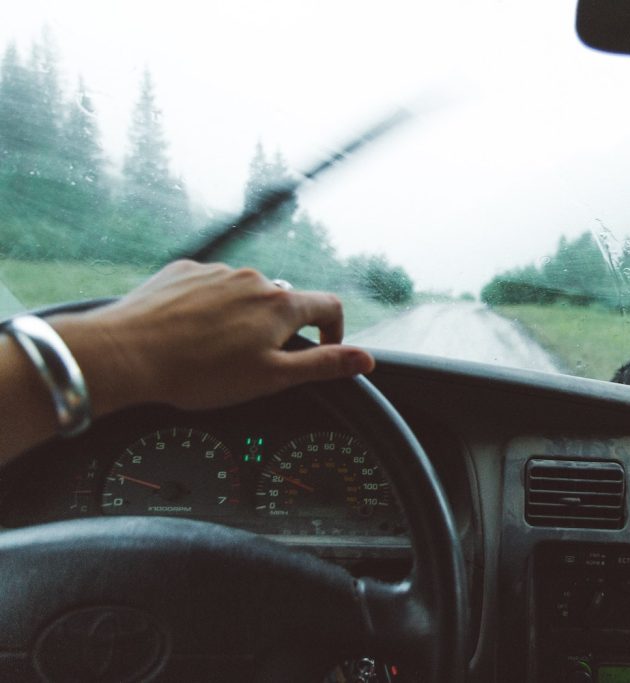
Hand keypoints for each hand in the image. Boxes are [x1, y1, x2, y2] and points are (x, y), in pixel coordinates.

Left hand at [51, 260, 374, 413]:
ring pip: (246, 293)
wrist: (125, 354)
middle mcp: (254, 279)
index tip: (322, 351)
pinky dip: (210, 306)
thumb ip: (323, 364)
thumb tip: (366, 359)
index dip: (334, 332)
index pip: (329, 306)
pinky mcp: (184, 271)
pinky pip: (211, 286)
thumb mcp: (271, 378)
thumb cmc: (198, 373)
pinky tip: (191, 332)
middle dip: (279, 329)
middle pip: (284, 301)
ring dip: (243, 317)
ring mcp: (216, 271)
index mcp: (280, 305)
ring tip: (215, 350)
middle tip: (254, 363)